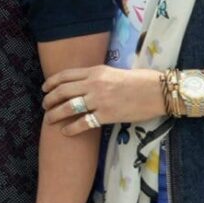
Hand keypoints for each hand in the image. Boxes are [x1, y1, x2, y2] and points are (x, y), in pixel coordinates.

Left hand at [42, 64, 164, 130]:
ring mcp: (99, 100)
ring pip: (68, 107)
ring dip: (54, 114)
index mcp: (96, 71)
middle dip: (49, 99)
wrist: (159, 91)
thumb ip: (98, 76)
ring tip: (49, 119)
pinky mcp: (107, 115)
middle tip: (45, 106)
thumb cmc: (141, 80)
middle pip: (62, 91)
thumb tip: (83, 83)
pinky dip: (71, 128)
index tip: (44, 88)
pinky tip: (65, 131)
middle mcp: (94, 84)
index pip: (65, 75)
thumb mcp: (115, 71)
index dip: (51, 83)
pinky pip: (83, 123)